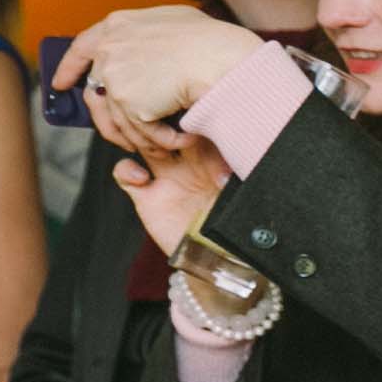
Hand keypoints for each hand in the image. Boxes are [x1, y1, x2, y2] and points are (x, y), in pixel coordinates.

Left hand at [58, 6, 264, 130]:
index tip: (60, 83)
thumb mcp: (173, 21)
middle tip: (124, 134)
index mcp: (117, 25)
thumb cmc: (213, 41)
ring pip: (116, 120)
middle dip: (106, 116)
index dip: (68, 67)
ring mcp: (115, 77)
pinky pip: (141, 133)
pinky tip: (181, 141)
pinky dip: (163, 141)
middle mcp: (109, 50)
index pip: (81, 48)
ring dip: (142, 136)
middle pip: (96, 92)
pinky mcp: (128, 103)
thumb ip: (148, 34)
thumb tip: (143, 48)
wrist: (223, 60)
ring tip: (165, 144)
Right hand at [112, 125, 233, 256]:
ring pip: (147, 146)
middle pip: (172, 133)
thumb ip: (242, 175)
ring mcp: (166, 179)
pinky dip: (126, 170)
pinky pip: (126, 174)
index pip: (205, 130)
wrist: (217, 258)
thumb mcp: (244, 197)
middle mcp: (189, 166)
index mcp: (215, 160)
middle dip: (171, 128)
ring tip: (157, 150)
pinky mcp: (147, 197)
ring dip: (146, 142)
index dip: (203, 123)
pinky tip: (140, 178)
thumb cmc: (236, 227)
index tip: (206, 123)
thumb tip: (255, 155)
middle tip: (177, 132)